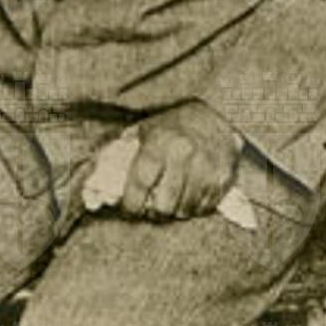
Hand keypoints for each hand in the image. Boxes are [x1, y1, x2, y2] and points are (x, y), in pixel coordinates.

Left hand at [120, 104, 239, 220]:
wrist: (219, 113)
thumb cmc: (176, 123)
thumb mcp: (148, 128)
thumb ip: (126, 150)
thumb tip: (102, 179)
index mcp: (160, 141)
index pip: (140, 183)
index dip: (131, 203)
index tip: (129, 209)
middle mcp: (183, 155)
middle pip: (164, 205)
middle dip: (155, 211)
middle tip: (152, 208)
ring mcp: (206, 167)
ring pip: (185, 210)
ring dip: (176, 210)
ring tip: (172, 200)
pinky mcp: (223, 177)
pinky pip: (205, 207)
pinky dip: (195, 207)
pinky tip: (191, 195)